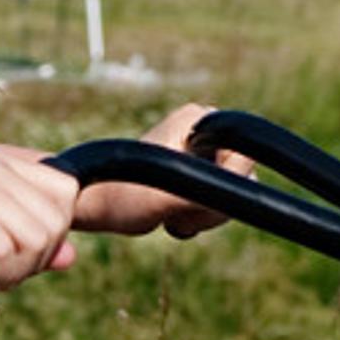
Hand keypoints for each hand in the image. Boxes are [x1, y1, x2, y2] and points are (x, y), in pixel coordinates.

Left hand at [72, 102, 253, 239]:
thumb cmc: (120, 196)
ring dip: (203, 216)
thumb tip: (249, 182)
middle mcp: (203, 130)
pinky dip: (196, 218)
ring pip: (230, 195)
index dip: (226, 185)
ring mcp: (199, 152)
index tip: (190, 196)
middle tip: (178, 214)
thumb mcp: (169, 195)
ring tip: (170, 217)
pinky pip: (215, 202)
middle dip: (212, 207)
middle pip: (243, 178)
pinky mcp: (193, 173)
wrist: (89, 204)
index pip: (246, 156)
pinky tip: (169, 219)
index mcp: (200, 120)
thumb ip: (211, 188)